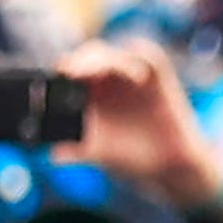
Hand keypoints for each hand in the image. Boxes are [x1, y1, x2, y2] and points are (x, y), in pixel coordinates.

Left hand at [59, 37, 222, 209]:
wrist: (170, 167)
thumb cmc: (132, 158)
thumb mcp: (101, 153)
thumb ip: (77, 150)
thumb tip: (52, 155)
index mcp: (89, 90)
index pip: (73, 67)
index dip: (65, 68)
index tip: (61, 76)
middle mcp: (109, 77)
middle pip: (91, 55)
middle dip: (81, 61)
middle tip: (71, 72)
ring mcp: (134, 74)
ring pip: (116, 54)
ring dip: (105, 59)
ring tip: (96, 72)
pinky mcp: (158, 75)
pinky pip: (149, 55)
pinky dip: (140, 58)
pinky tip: (135, 76)